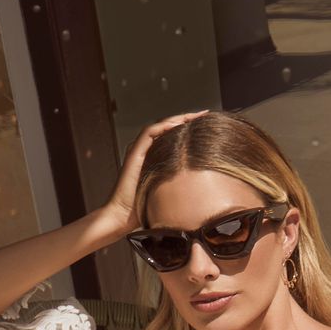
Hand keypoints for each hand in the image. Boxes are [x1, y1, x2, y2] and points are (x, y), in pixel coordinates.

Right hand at [98, 110, 210, 235]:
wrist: (124, 215)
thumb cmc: (145, 208)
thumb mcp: (169, 191)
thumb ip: (180, 182)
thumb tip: (203, 184)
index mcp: (154, 156)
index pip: (172, 135)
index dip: (188, 127)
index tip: (206, 124)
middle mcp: (145, 149)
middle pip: (167, 126)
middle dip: (186, 118)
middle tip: (204, 114)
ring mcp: (139, 149)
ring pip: (160, 125)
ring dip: (178, 118)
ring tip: (195, 115)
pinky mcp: (134, 152)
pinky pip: (149, 132)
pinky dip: (164, 126)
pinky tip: (179, 124)